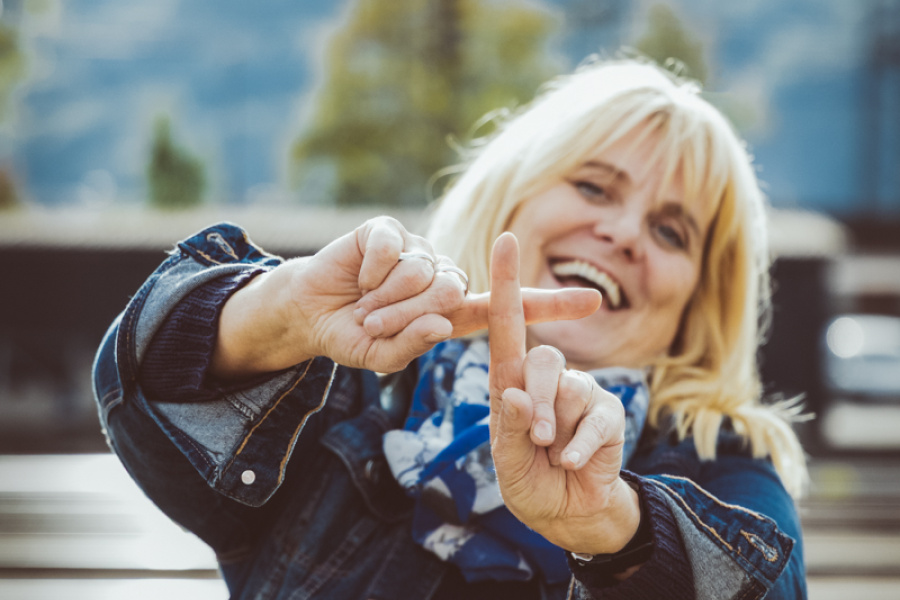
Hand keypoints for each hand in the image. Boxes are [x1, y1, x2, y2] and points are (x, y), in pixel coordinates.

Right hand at [212, 218, 601, 376]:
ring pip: (423, 270)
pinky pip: (391, 247)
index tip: (593, 301)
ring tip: (364, 303)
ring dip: (384, 298)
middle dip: (406, 316)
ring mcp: (417, 250)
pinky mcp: (389, 230)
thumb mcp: (380, 356)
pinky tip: (357, 277)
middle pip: (452, 291)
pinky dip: (368, 270)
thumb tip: (440, 322)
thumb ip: (410, 345)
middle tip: (376, 323)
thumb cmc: (351, 337)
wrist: (309, 313)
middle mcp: (442, 277)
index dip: (549, 305)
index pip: (508, 309)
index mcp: (452, 312)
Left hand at [488, 232, 640, 554]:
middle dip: (538, 401)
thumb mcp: (507, 461)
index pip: (506, 325)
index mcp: (510, 381)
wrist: (565, 511)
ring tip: (551, 452)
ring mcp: (578, 392)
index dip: (506, 283)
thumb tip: (516, 393)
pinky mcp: (606, 412)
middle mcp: (544, 378)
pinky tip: (571, 461)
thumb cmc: (527, 479)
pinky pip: (596, 417)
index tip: (505, 240)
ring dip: (556, 424)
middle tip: (536, 438)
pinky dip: (581, 444)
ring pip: (568, 387)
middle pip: (541, 359)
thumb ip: (510, 429)